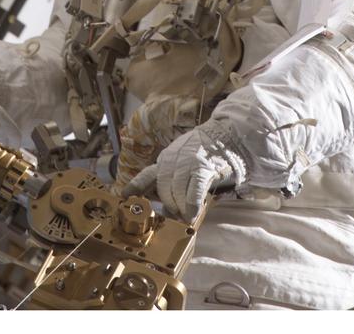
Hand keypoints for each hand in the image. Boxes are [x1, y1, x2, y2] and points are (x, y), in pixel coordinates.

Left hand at [122, 120, 248, 220]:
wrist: (228, 135)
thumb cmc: (206, 153)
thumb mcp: (182, 161)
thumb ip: (173, 180)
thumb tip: (169, 209)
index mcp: (166, 159)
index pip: (146, 175)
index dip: (135, 188)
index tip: (125, 198)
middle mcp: (173, 159)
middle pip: (162, 189)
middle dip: (168, 206)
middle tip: (176, 216)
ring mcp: (188, 162)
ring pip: (176, 192)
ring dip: (180, 208)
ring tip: (186, 218)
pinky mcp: (203, 168)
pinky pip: (194, 190)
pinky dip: (192, 205)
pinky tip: (192, 215)